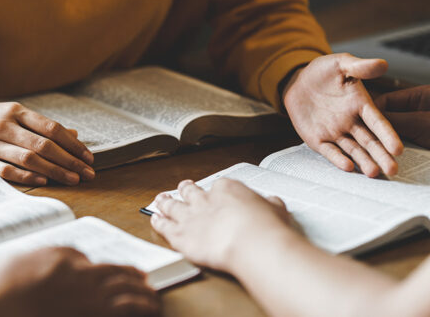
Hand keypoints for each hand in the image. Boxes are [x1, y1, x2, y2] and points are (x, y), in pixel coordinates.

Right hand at [0, 96, 94, 185]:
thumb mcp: (9, 115)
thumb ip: (39, 125)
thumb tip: (74, 134)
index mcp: (15, 111)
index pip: (52, 128)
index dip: (73, 144)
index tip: (88, 157)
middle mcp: (4, 125)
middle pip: (45, 145)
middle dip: (70, 161)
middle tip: (88, 174)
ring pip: (29, 158)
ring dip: (55, 171)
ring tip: (73, 180)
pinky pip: (7, 170)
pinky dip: (27, 176)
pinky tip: (43, 182)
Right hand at [0, 247, 159, 316]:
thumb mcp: (21, 261)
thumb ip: (47, 257)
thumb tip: (67, 261)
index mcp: (64, 261)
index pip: (91, 262)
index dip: (110, 269)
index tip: (117, 273)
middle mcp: (81, 277)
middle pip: (115, 274)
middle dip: (132, 278)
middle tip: (145, 282)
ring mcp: (88, 299)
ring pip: (125, 292)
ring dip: (142, 295)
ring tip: (152, 299)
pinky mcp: (92, 314)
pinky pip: (124, 309)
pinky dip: (139, 308)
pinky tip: (148, 309)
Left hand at [150, 179, 293, 270]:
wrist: (250, 242)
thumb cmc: (265, 227)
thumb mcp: (275, 209)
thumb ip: (269, 205)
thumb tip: (272, 203)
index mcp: (226, 189)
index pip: (218, 186)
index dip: (215, 191)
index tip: (215, 193)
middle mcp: (204, 200)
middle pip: (190, 191)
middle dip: (185, 189)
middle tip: (183, 187)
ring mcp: (190, 217)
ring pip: (172, 205)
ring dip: (165, 202)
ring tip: (160, 199)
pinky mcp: (180, 235)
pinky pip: (164, 226)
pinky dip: (158, 222)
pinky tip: (154, 220)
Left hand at [283, 53, 402, 176]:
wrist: (298, 81)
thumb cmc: (323, 72)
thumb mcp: (341, 64)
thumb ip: (360, 67)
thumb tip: (382, 64)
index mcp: (361, 105)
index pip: (378, 122)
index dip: (388, 135)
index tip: (398, 148)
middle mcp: (351, 122)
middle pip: (369, 141)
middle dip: (381, 155)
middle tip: (393, 170)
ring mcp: (336, 132)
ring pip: (353, 150)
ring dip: (364, 161)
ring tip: (374, 173)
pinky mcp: (318, 139)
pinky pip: (329, 151)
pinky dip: (338, 159)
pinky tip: (347, 167)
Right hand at [375, 85, 429, 160]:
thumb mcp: (423, 124)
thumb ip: (395, 121)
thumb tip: (369, 122)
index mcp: (423, 95)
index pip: (387, 99)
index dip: (373, 112)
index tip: (361, 125)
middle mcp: (423, 108)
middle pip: (391, 116)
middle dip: (380, 129)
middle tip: (368, 140)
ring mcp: (426, 125)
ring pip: (398, 132)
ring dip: (389, 142)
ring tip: (379, 151)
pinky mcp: (429, 142)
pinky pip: (407, 144)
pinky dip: (399, 150)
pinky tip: (392, 158)